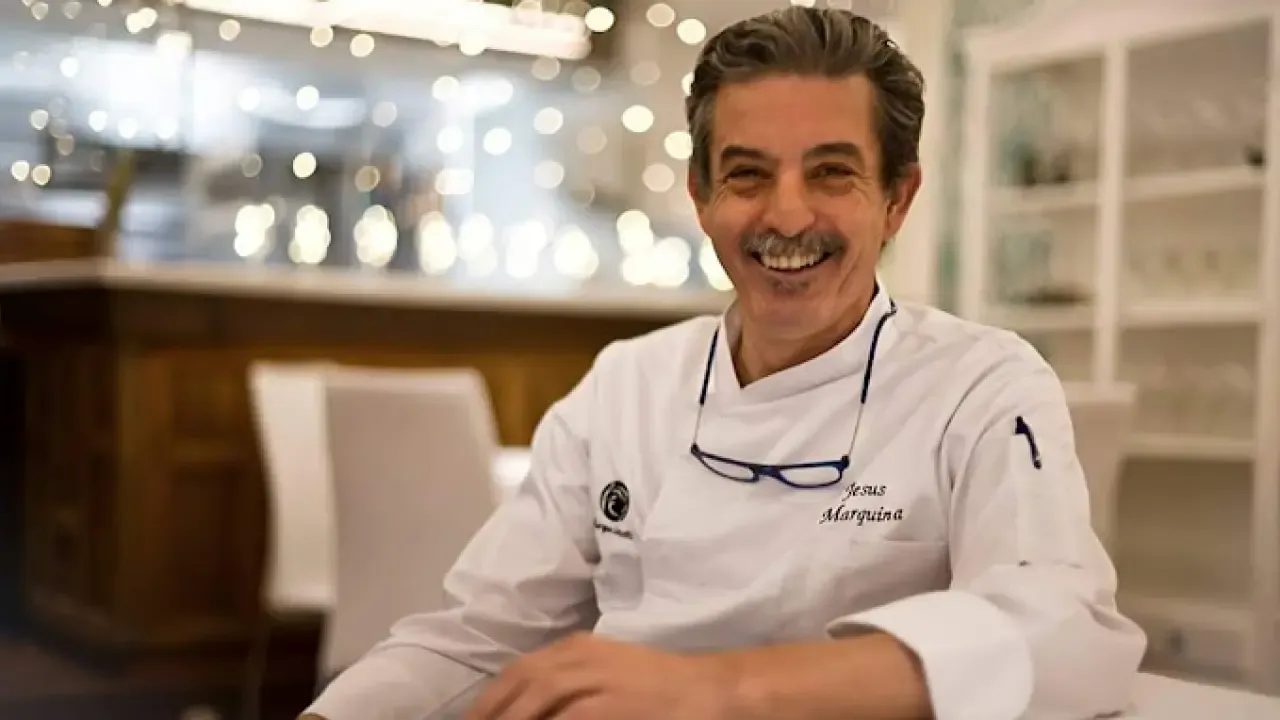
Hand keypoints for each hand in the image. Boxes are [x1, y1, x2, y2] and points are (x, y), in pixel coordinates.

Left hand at [464, 632, 736, 719]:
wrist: (711, 691)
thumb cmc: (660, 688)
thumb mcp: (610, 674)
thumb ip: (571, 686)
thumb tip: (533, 709)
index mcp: (578, 648)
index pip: (519, 670)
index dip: (490, 699)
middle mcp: (582, 656)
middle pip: (521, 681)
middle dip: (491, 710)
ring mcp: (597, 678)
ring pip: (538, 696)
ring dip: (512, 717)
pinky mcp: (612, 704)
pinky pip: (568, 718)